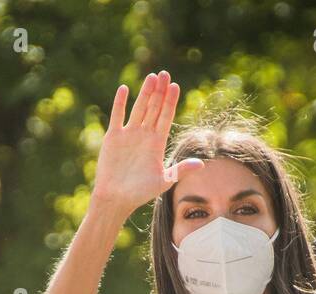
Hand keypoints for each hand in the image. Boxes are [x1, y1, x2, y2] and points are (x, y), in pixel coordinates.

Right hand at [92, 71, 202, 218]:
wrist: (116, 198)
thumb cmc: (141, 193)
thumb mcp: (164, 181)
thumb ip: (181, 170)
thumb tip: (202, 164)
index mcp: (157, 143)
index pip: (166, 117)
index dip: (171, 102)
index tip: (175, 86)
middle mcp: (144, 135)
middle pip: (154, 108)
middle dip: (160, 91)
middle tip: (165, 73)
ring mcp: (129, 134)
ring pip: (138, 108)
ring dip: (144, 93)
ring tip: (151, 77)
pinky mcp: (113, 137)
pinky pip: (117, 116)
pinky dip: (120, 103)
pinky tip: (124, 89)